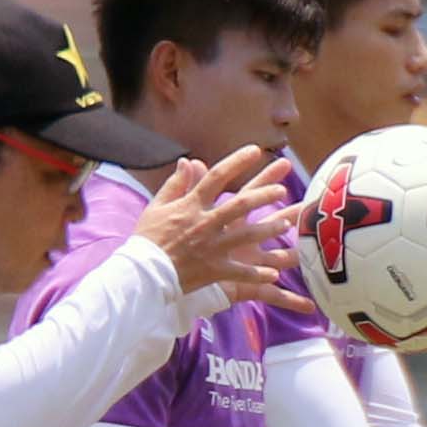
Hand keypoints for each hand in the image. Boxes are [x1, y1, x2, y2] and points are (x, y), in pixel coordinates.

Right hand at [129, 147, 300, 313]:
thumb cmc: (147, 239)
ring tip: (285, 224)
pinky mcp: (214, 270)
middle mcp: (205, 223)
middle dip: (263, 195)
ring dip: (268, 230)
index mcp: (191, 205)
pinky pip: (240, 272)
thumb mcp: (157, 206)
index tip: (256, 150)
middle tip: (281, 190)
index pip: (217, 176)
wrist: (141, 275)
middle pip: (240, 205)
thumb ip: (176, 184)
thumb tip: (186, 160)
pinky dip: (257, 274)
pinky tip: (275, 273)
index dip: (238, 161)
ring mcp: (212, 247)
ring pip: (246, 236)